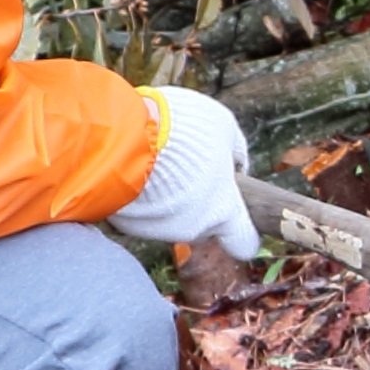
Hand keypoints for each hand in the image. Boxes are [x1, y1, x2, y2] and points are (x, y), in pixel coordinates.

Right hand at [109, 88, 257, 261]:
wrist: (124, 132)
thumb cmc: (183, 129)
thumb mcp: (224, 126)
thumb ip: (235, 150)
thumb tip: (238, 163)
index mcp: (223, 211)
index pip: (244, 243)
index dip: (245, 232)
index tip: (239, 216)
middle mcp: (193, 229)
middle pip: (205, 226)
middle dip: (202, 203)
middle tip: (192, 170)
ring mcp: (158, 230)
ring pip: (173, 220)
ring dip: (171, 198)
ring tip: (161, 162)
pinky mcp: (128, 224)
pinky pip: (143, 213)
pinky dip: (144, 198)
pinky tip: (139, 169)